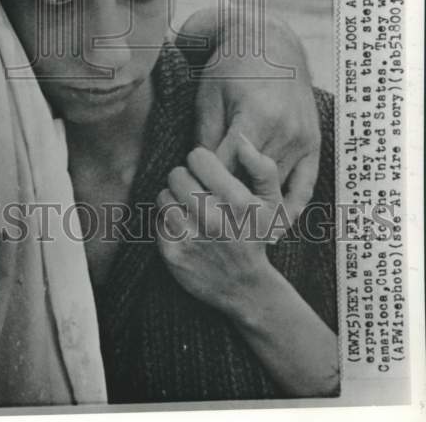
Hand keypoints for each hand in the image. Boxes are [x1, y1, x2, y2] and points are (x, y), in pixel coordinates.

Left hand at [156, 135, 287, 316]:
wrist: (245, 289)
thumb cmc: (254, 236)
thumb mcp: (271, 202)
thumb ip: (262, 166)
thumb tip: (241, 139)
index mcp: (237, 201)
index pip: (198, 157)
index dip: (201, 161)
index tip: (207, 173)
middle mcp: (214, 219)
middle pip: (176, 174)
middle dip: (186, 180)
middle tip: (198, 193)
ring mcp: (192, 238)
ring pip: (164, 196)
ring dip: (175, 200)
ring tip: (191, 211)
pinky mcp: (173, 254)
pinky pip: (158, 221)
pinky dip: (168, 222)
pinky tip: (185, 229)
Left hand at [186, 10, 320, 224]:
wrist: (268, 41)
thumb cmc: (230, 67)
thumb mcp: (209, 97)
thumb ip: (206, 138)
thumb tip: (196, 179)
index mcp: (256, 116)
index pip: (226, 169)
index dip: (206, 187)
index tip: (191, 203)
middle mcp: (285, 130)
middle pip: (252, 182)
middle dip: (228, 202)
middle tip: (209, 224)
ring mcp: (303, 138)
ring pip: (276, 188)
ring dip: (256, 209)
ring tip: (234, 232)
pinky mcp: (314, 143)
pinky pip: (305, 185)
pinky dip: (291, 207)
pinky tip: (275, 226)